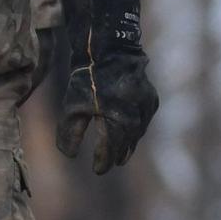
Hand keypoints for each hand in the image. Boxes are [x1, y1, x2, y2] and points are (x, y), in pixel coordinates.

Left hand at [53, 0, 159, 174]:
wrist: (109, 49)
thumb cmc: (87, 78)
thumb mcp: (72, 106)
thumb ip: (70, 133)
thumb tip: (69, 156)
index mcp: (117, 121)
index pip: (110, 150)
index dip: (102, 162)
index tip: (96, 170)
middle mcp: (136, 118)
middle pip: (126, 145)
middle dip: (116, 156)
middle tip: (110, 165)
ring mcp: (146, 108)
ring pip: (138, 134)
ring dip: (129, 145)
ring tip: (121, 156)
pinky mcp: (151, 98)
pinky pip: (145, 120)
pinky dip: (138, 129)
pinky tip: (131, 133)